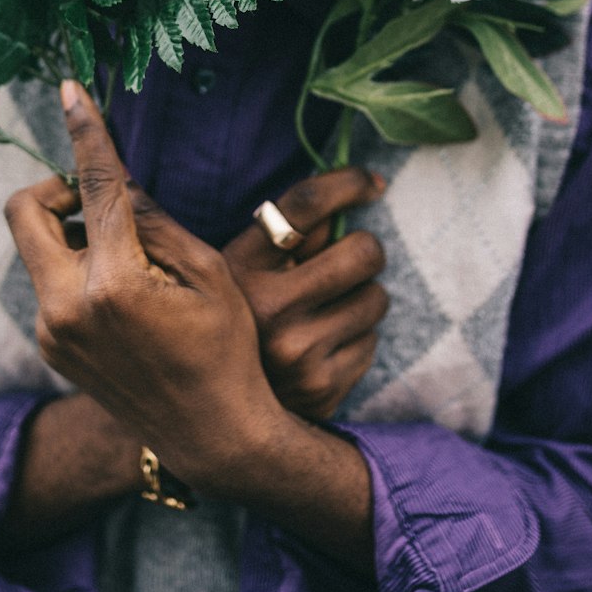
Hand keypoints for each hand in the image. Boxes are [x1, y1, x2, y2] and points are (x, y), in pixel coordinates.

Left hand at [4, 80, 282, 488]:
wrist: (210, 435)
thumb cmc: (226, 347)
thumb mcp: (208, 272)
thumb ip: (154, 219)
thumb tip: (115, 181)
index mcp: (114, 283)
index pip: (96, 186)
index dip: (85, 131)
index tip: (71, 90)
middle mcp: (68, 307)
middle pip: (25, 209)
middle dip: (56, 187)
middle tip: (101, 198)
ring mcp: (52, 331)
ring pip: (38, 245)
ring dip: (72, 231)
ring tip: (132, 254)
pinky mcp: (51, 346)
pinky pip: (49, 281)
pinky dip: (76, 266)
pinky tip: (124, 289)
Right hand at [221, 171, 387, 419]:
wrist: (214, 408)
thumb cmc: (240, 316)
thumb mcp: (243, 268)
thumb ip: (291, 232)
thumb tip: (362, 187)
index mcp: (239, 267)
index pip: (305, 205)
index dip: (348, 183)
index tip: (374, 182)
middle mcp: (266, 309)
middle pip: (362, 252)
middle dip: (364, 251)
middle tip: (350, 260)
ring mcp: (297, 354)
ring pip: (376, 298)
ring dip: (361, 298)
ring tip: (327, 310)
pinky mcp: (323, 388)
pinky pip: (372, 342)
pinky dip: (356, 338)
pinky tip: (324, 346)